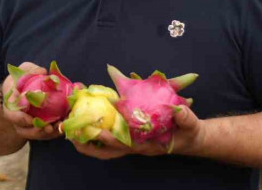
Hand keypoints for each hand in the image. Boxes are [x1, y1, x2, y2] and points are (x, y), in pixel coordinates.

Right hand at [1, 62, 62, 140]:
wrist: (22, 90)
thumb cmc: (22, 79)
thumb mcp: (23, 71)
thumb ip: (30, 70)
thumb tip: (43, 72)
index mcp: (11, 104)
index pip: (11, 115)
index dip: (20, 119)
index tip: (30, 120)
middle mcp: (18, 118)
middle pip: (24, 130)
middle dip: (37, 131)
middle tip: (49, 127)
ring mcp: (27, 125)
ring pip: (36, 134)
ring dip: (48, 134)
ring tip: (60, 127)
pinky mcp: (39, 127)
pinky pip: (45, 134)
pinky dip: (55, 131)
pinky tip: (65, 126)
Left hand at [71, 105, 205, 159]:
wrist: (190, 139)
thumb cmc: (189, 131)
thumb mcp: (190, 124)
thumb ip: (185, 117)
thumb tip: (179, 110)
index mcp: (148, 145)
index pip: (126, 144)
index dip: (111, 138)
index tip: (97, 130)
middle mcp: (136, 147)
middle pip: (109, 152)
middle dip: (90, 146)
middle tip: (73, 136)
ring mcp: (132, 146)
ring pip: (106, 151)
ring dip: (89, 145)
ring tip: (71, 135)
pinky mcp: (130, 141)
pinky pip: (109, 144)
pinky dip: (96, 139)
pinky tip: (85, 128)